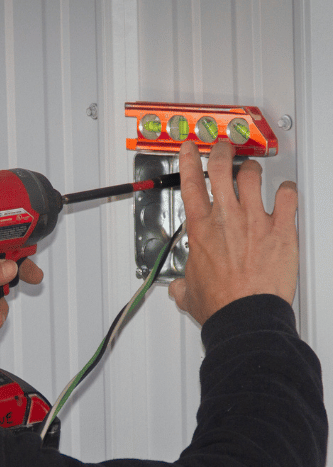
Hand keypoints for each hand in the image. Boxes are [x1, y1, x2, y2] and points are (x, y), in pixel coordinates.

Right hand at [168, 140, 298, 324]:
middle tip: (223, 150)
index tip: (190, 150)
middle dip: (221, 152)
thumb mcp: (189, 293)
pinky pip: (287, 196)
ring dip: (251, 169)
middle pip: (221, 167)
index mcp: (201, 229)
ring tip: (251, 172)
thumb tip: (178, 288)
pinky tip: (284, 193)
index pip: (191, 183)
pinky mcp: (280, 229)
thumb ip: (182, 286)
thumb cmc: (220, 304)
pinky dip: (286, 191)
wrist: (245, 315)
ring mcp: (255, 220)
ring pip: (252, 174)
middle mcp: (227, 217)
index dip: (189, 161)